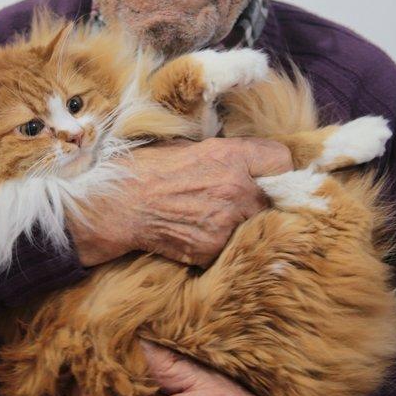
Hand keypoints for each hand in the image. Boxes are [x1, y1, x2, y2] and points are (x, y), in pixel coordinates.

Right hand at [68, 137, 291, 266]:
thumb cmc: (140, 170)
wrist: (113, 206)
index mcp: (228, 156)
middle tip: (238, 201)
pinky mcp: (212, 249)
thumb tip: (238, 157)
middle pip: (275, 197)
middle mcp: (235, 188)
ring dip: (243, 224)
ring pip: (257, 225)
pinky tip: (199, 234)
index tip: (264, 173)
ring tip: (216, 219)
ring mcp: (226, 222)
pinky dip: (219, 244)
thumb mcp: (181, 146)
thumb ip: (217, 152)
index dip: (273, 167)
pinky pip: (231, 247)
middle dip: (260, 199)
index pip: (281, 159)